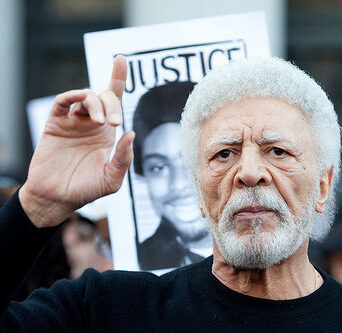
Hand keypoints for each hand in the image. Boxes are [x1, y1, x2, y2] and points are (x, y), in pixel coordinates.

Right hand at [19, 55, 133, 227]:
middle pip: (104, 96)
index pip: (115, 99)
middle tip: (114, 122)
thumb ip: (123, 158)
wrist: (57, 198)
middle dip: (112, 103)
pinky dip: (72, 96)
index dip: (118, 77)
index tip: (121, 58)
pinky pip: (63, 101)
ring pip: (85, 96)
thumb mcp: (111, 179)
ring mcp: (73, 122)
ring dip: (95, 103)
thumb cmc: (86, 190)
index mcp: (107, 132)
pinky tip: (80, 103)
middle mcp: (92, 123)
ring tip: (101, 123)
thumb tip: (131, 132)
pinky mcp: (55, 123)